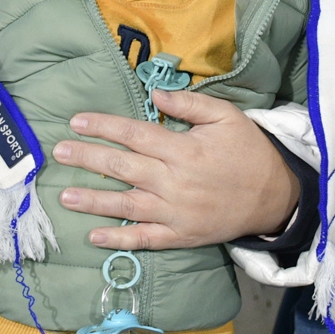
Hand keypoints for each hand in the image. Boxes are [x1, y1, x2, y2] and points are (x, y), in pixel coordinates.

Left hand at [51, 88, 299, 249]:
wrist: (276, 198)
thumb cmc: (249, 151)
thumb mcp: (226, 117)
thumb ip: (190, 104)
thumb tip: (153, 94)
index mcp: (184, 150)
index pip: (135, 134)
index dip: (104, 127)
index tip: (77, 121)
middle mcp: (175, 182)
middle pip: (123, 168)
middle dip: (88, 159)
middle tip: (59, 152)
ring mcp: (176, 213)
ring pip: (127, 205)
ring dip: (93, 200)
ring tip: (65, 195)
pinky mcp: (181, 236)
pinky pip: (145, 239)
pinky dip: (119, 239)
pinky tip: (94, 237)